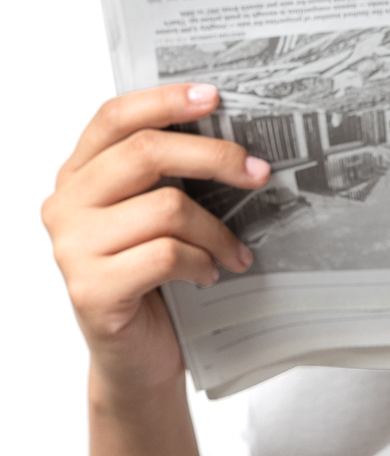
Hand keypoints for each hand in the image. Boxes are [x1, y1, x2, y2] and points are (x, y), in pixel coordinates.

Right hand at [42, 84, 268, 400]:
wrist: (138, 358)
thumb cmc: (154, 281)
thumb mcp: (158, 219)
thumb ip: (170, 179)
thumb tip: (235, 141)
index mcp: (79, 177)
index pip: (113, 118)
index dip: (164, 101)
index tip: (214, 97)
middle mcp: (65, 205)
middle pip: (146, 154)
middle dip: (214, 158)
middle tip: (258, 173)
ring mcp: (71, 248)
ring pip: (167, 208)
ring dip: (217, 232)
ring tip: (234, 253)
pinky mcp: (90, 288)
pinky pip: (166, 255)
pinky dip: (202, 263)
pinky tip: (209, 275)